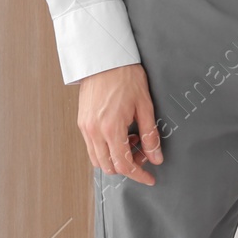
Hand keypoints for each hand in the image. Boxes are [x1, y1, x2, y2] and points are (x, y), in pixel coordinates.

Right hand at [78, 62, 162, 185]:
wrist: (105, 59)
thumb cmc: (126, 77)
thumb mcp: (145, 105)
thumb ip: (150, 134)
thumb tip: (156, 157)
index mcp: (111, 128)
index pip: (124, 164)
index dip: (138, 175)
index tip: (149, 178)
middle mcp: (94, 131)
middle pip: (109, 166)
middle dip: (129, 166)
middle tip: (144, 152)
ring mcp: (85, 128)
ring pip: (98, 159)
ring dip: (116, 158)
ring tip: (133, 139)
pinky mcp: (82, 123)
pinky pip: (92, 147)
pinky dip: (106, 149)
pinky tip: (121, 134)